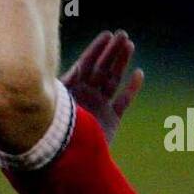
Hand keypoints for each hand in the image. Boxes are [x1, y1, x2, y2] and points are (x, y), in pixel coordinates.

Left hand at [60, 30, 143, 144]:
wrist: (65, 159)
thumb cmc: (55, 131)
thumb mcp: (59, 103)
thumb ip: (70, 84)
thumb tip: (80, 63)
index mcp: (72, 89)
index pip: (86, 63)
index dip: (97, 48)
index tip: (107, 34)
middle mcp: (86, 95)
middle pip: (101, 68)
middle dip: (112, 51)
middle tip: (123, 34)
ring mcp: (99, 106)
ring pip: (113, 80)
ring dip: (121, 63)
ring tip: (130, 45)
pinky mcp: (111, 121)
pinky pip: (123, 101)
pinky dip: (132, 89)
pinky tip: (139, 73)